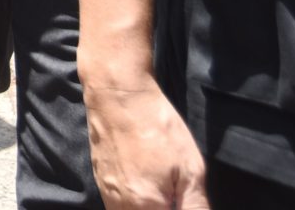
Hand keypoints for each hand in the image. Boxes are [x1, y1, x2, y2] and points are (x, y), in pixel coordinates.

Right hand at [85, 79, 207, 207]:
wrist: (118, 96)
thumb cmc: (158, 129)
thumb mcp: (190, 170)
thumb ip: (195, 207)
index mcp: (146, 206)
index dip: (180, 208)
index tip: (184, 199)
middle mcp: (120, 205)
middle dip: (163, 207)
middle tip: (176, 195)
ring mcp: (106, 193)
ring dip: (147, 207)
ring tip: (163, 190)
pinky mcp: (99, 180)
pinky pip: (116, 206)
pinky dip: (133, 204)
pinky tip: (145, 183)